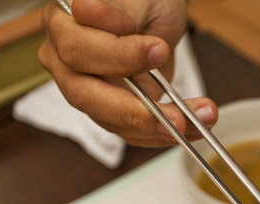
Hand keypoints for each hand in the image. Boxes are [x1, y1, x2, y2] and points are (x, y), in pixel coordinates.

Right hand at [39, 0, 217, 146]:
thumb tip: (87, 9)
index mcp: (62, 25)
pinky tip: (192, 127)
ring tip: (197, 121)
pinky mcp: (108, 111)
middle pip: (85, 95)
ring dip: (157, 127)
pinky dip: (163, 134)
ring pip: (109, 121)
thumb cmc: (142, 1)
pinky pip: (130, 132)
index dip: (118, 55)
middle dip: (134, 110)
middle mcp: (64, 61)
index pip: (78, 49)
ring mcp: (85, 90)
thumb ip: (118, 10)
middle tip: (176, 115)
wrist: (153, 19)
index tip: (158, 50)